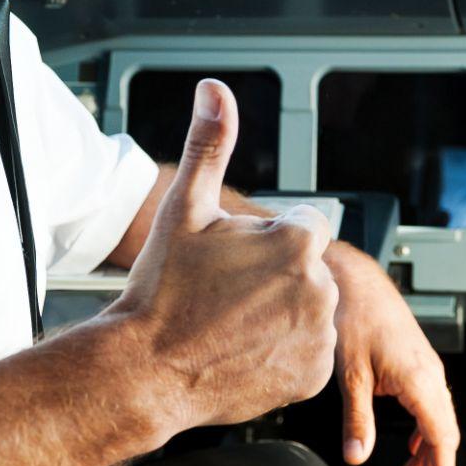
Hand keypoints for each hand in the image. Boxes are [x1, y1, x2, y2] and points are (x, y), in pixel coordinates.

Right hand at [109, 80, 338, 431]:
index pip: (303, 224)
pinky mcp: (314, 375)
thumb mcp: (184, 207)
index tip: (231, 260)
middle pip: (306, 266)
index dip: (265, 239)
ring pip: (308, 307)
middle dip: (274, 275)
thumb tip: (214, 90)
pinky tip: (242, 350)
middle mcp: (320, 288)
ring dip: (280, 312)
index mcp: (297, 242)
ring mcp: (319, 336)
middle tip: (223, 294)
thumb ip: (210, 143)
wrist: (144, 372)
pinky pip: (308, 351)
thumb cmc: (162, 290)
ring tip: (228, 323)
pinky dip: (283, 351)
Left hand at [331, 246, 459, 465]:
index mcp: (420, 380)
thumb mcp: (351, 374)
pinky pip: (428, 405)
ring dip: (426, 453)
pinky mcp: (415, 362)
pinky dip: (423, 431)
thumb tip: (357, 455)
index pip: (441, 438)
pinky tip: (412, 446)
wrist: (354, 278)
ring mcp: (425, 368)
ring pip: (435, 421)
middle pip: (442, 434)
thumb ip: (357, 418)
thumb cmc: (354, 315)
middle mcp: (429, 374)